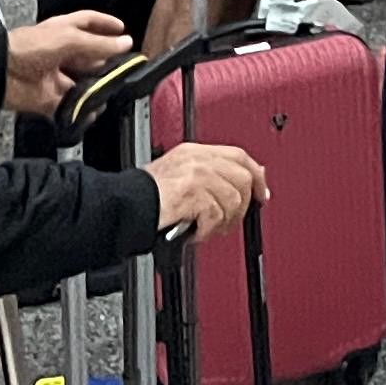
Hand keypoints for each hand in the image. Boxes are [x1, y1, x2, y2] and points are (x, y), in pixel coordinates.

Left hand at [2, 11, 131, 114]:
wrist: (0, 72)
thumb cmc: (26, 47)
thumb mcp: (69, 39)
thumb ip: (98, 44)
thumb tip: (123, 43)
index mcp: (64, 31)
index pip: (89, 23)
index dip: (106, 25)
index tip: (122, 31)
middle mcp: (60, 53)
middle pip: (88, 57)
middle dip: (105, 63)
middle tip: (122, 68)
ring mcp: (53, 76)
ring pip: (81, 84)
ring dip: (94, 89)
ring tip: (108, 92)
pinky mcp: (47, 98)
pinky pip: (67, 107)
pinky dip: (79, 111)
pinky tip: (90, 110)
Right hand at [148, 142, 267, 239]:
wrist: (124, 206)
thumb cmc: (143, 197)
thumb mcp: (177, 175)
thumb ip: (205, 176)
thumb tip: (236, 188)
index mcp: (195, 152)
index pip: (238, 156)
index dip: (256, 175)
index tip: (261, 193)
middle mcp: (198, 159)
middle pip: (242, 178)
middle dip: (242, 205)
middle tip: (229, 221)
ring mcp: (197, 175)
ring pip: (233, 200)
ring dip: (223, 222)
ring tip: (207, 230)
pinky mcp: (193, 193)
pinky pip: (216, 215)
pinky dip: (207, 231)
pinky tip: (194, 233)